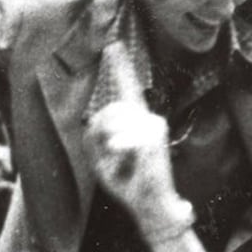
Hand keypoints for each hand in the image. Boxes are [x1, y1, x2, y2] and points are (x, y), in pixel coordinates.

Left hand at [86, 50, 176, 219]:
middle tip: (108, 154)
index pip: (127, 90)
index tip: (114, 46)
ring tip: (121, 162)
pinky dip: (118, 149)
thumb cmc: (129, 183)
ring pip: (112, 122)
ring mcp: (153, 125)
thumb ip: (96, 136)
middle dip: (98, 132)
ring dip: (108, 146)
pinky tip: (123, 156)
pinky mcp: (154, 137)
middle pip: (107, 110)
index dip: (121, 67)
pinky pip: (122, 137)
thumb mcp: (102, 160)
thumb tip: (97, 119)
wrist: (152, 205)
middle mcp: (147, 119)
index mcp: (136, 123)